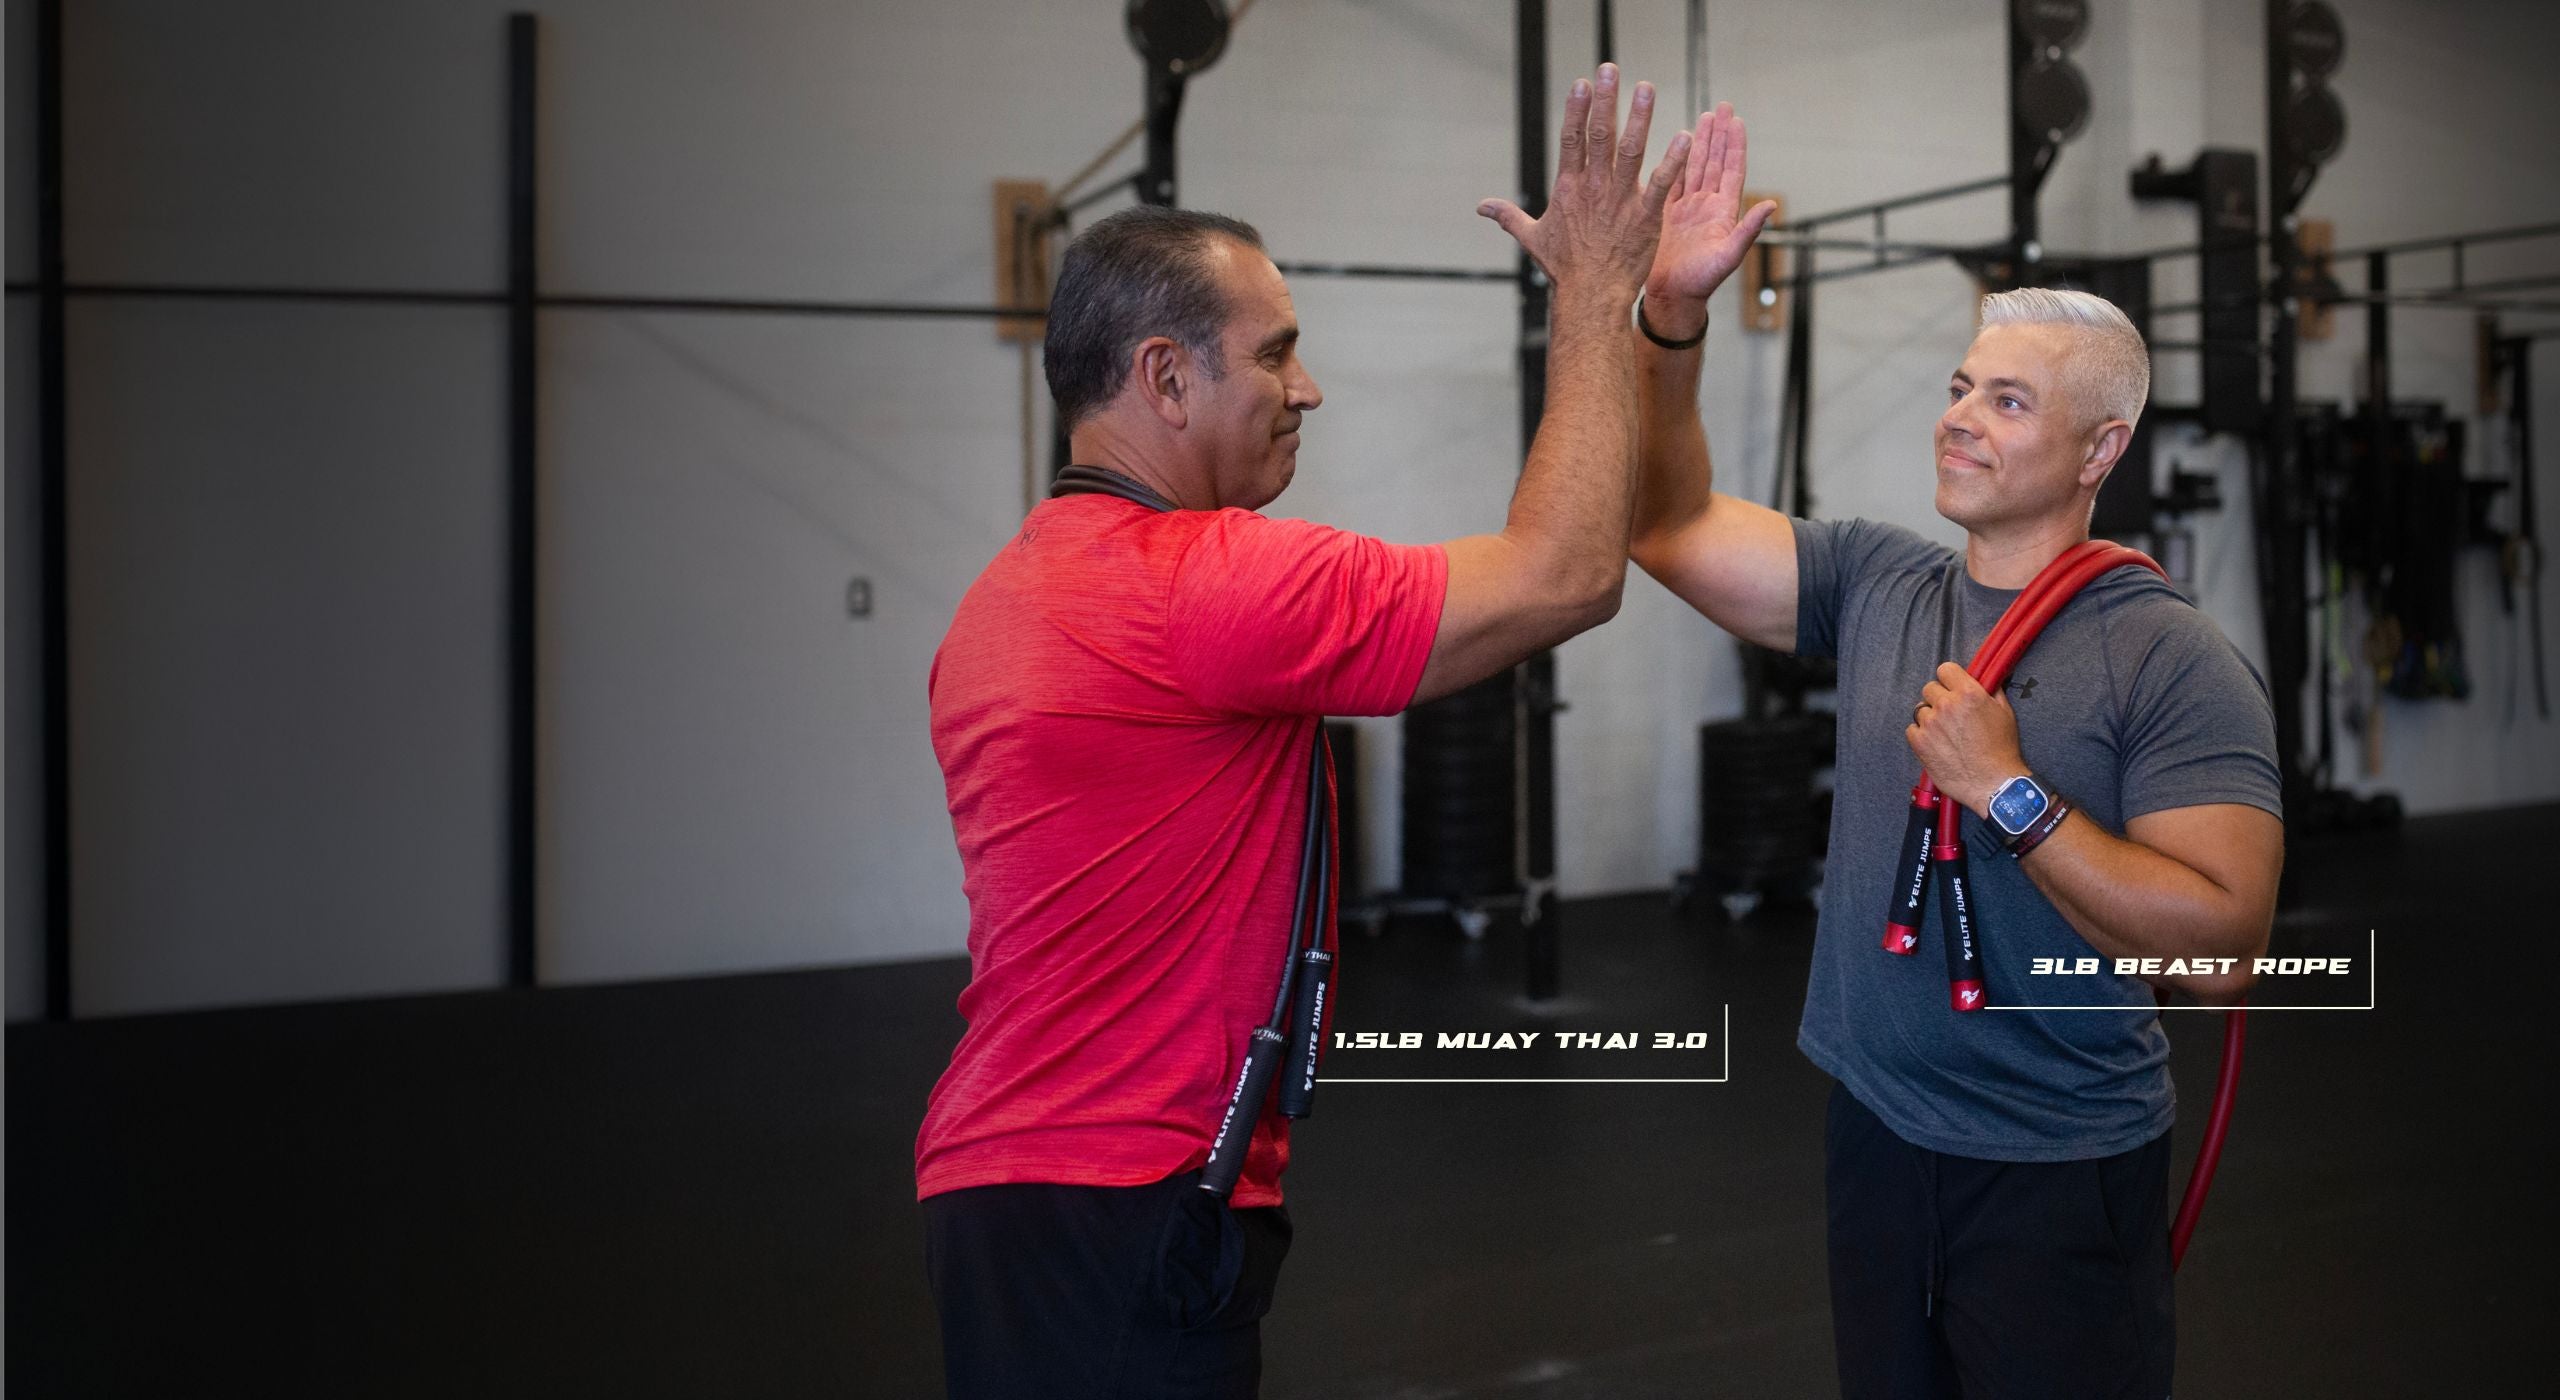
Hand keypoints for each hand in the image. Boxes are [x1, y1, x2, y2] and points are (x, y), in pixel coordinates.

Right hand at [1478, 64, 1687, 301]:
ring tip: (1646, 88)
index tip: (1583, 82)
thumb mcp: (1532, 238)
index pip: (1571, 139)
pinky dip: (1673, 160)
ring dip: (1639, 118)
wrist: (1590, 297)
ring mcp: (1620, 200)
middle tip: (1611, 69)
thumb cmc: (1564, 269)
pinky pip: (1661, 183)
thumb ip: (1509, 216)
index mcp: (1569, 188)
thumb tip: (1481, 208)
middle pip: (1599, 135)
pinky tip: (1684, 136)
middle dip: (1605, 100)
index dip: (1577, 108)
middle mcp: (1594, 188)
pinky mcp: (1645, 216)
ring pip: (1630, 151)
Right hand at [1646, 103, 1778, 309]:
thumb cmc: (1701, 282)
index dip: (1735, 145)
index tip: (1737, 120)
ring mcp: (1688, 208)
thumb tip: (1772, 205)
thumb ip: (1749, 230)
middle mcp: (1708, 205)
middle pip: (1715, 161)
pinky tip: (1679, 144)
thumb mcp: (1728, 256)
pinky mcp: (1668, 214)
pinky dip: (1677, 160)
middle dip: (1720, 134)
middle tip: (1723, 107)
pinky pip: (1674, 180)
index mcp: (1723, 212)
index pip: (1732, 170)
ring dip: (1701, 142)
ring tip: (1705, 117)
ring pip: (1696, 167)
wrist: (1671, 297)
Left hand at [1905, 662, 2027, 816]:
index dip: (1949, 678)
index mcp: (1968, 693)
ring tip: (1945, 733)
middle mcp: (1946, 705)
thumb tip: (1985, 679)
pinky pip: (1912, 729)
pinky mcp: (1919, 743)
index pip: (1945, 669)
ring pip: (1920, 710)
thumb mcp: (2005, 712)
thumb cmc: (2002, 750)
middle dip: (1939, 698)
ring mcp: (1930, 724)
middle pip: (1930, 688)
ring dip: (1930, 718)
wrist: (1993, 782)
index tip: (1952, 687)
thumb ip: (1991, 691)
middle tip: (1951, 714)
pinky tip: (1935, 744)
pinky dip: (1920, 735)